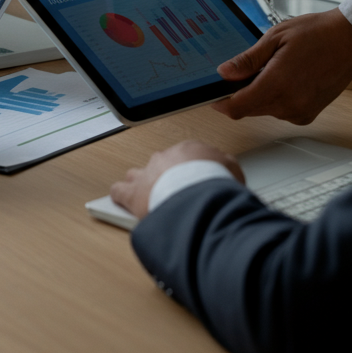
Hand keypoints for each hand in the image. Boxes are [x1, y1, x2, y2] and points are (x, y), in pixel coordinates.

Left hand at [110, 140, 243, 219]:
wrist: (199, 197)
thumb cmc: (216, 185)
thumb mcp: (232, 171)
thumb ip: (226, 167)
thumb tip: (227, 170)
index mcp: (187, 150)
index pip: (184, 157)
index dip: (188, 171)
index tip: (193, 181)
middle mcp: (164, 159)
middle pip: (160, 165)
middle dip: (165, 177)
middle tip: (175, 193)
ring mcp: (147, 175)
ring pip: (136, 175)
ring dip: (141, 184)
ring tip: (146, 196)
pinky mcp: (134, 194)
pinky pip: (120, 191)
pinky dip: (120, 196)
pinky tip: (122, 202)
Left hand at [212, 8, 351, 123]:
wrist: (350, 40)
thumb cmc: (316, 34)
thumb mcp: (274, 38)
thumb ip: (247, 60)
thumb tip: (224, 73)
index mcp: (277, 84)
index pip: (238, 108)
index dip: (221, 103)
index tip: (214, 95)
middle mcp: (289, 103)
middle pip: (249, 110)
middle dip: (240, 95)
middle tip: (243, 72)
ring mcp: (301, 111)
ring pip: (265, 111)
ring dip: (258, 96)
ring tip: (270, 70)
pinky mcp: (309, 113)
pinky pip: (281, 112)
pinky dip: (275, 99)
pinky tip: (283, 79)